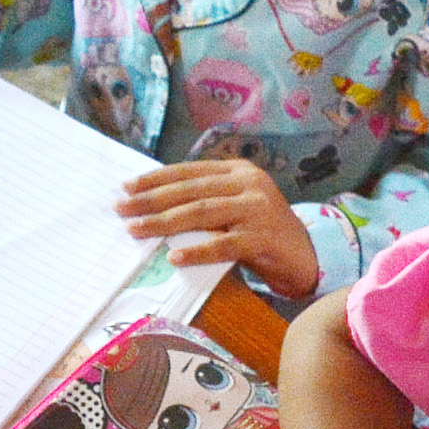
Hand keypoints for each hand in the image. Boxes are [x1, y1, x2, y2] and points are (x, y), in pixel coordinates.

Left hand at [120, 158, 317, 295]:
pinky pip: (222, 245)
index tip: (126, 187)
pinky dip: (197, 251)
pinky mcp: (263, 238)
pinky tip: (174, 257)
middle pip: (190, 191)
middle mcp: (248, 184)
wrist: (306, 257)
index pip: (189, 172)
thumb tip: (153, 208)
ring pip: (201, 213)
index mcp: (238, 171)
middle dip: (151, 200)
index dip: (155, 179)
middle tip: (122, 209)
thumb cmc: (262, 234)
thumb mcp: (235, 207)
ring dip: (164, 223)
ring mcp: (257, 209)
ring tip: (136, 229)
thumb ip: (205, 202)